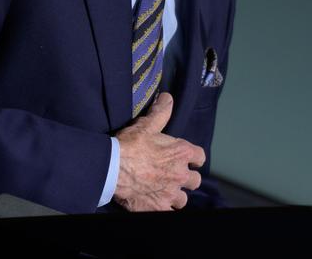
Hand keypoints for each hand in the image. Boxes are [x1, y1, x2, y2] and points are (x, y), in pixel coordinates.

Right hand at [112, 92, 205, 210]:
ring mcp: (171, 193)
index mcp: (181, 152)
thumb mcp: (146, 125)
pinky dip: (165, 209)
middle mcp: (180, 174)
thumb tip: (168, 97)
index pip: (200, 157)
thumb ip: (161, 112)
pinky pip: (170, 213)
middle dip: (187, 179)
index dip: (194, 158)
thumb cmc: (130, 145)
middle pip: (195, 180)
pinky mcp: (158, 208)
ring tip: (165, 191)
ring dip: (176, 196)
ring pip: (183, 199)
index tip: (188, 159)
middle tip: (174, 176)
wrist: (111, 168)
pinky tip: (157, 204)